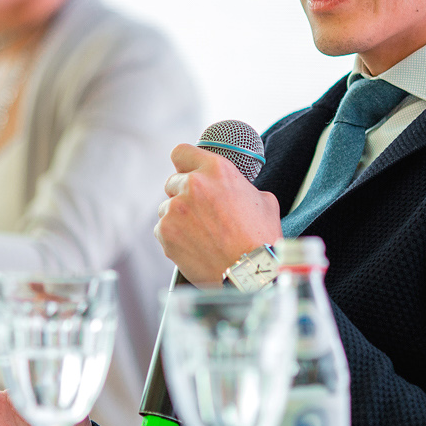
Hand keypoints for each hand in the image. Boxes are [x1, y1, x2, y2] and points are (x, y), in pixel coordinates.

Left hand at [155, 144, 282, 286]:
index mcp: (216, 169)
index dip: (184, 163)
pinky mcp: (165, 232)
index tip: (186, 172)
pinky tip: (194, 246)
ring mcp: (175, 209)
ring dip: (178, 218)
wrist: (250, 273)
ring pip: (167, 208)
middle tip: (201, 213)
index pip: (182, 152)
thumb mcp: (262, 200)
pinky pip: (162, 230)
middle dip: (183, 195)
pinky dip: (174, 237)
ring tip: (201, 235)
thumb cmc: (261, 238)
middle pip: (172, 182)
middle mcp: (192, 184)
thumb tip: (235, 190)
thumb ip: (240, 187)